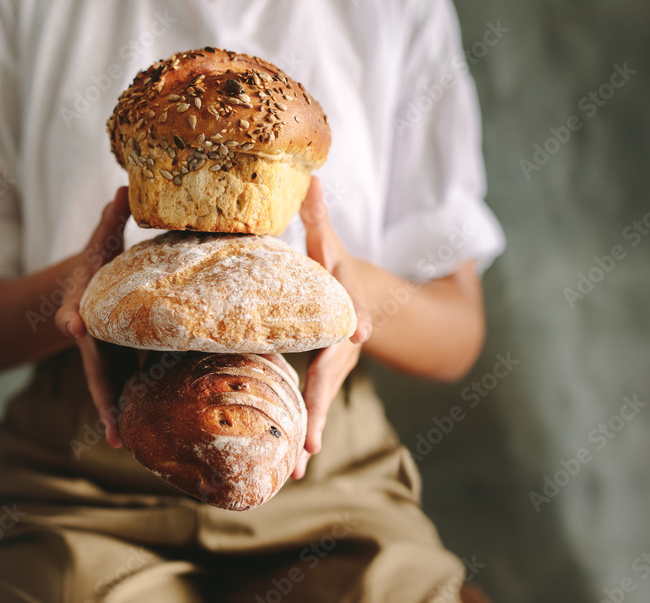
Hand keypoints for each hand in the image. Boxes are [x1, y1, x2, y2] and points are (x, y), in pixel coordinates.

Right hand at [55, 187, 134, 448]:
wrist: (86, 289)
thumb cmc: (96, 265)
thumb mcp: (99, 243)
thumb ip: (109, 222)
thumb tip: (123, 189)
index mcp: (81, 304)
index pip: (75, 310)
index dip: (73, 316)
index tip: (71, 324)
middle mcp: (87, 335)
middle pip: (91, 364)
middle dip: (98, 391)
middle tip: (107, 422)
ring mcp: (99, 356)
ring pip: (104, 386)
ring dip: (110, 412)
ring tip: (121, 442)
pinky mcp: (114, 365)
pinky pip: (119, 388)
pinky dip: (123, 410)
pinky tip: (133, 437)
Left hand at [292, 177, 371, 478]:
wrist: (362, 304)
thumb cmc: (335, 273)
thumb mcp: (330, 247)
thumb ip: (319, 219)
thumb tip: (311, 177)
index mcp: (344, 312)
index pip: (350, 317)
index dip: (356, 322)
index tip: (360, 333)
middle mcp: (342, 346)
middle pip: (330, 376)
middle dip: (319, 406)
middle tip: (309, 443)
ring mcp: (332, 370)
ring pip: (319, 403)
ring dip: (308, 433)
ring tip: (295, 471)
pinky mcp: (319, 382)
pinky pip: (308, 409)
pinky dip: (301, 436)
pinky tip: (288, 470)